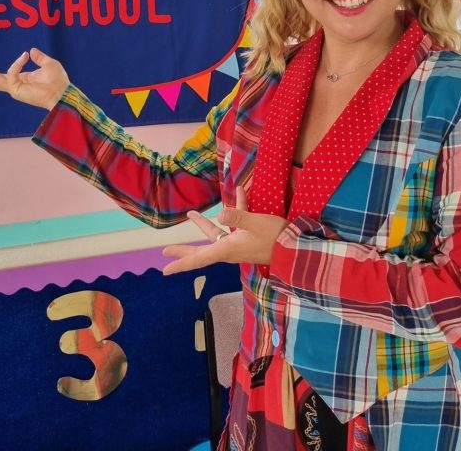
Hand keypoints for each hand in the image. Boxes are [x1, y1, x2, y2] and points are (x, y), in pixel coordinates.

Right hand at [0, 47, 69, 109]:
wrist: (63, 93)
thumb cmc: (59, 81)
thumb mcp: (49, 64)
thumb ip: (40, 58)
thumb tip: (31, 50)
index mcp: (22, 80)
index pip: (4, 75)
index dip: (6, 68)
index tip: (26, 54)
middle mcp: (15, 85)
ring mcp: (14, 89)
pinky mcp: (16, 90)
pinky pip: (11, 74)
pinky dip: (16, 64)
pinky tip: (25, 56)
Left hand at [162, 187, 288, 274]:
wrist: (295, 247)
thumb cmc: (275, 237)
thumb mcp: (256, 224)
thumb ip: (238, 216)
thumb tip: (220, 212)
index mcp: (227, 249)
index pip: (199, 259)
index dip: (182, 263)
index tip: (166, 270)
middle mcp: (229, 249)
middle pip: (202, 250)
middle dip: (184, 249)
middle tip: (165, 251)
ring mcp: (238, 243)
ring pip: (216, 234)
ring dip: (204, 224)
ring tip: (191, 214)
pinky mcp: (248, 237)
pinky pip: (236, 223)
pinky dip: (235, 209)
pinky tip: (239, 191)